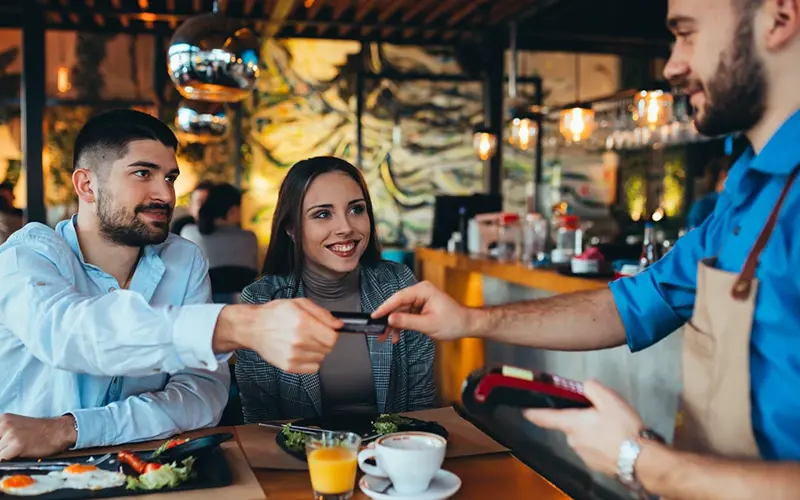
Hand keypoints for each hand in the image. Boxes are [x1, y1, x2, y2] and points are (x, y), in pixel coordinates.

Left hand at [0, 414, 76, 460]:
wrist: (59, 431)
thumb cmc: (40, 431)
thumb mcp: (16, 427)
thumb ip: (3, 434)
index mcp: (2, 419)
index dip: (0, 444)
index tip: (5, 446)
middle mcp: (4, 424)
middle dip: (2, 449)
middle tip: (12, 448)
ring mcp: (10, 434)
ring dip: (5, 455)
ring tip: (18, 451)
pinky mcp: (17, 445)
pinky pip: (2, 459)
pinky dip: (8, 460)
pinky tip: (18, 455)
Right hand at [246, 299, 341, 373]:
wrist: (254, 327)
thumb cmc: (275, 314)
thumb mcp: (300, 304)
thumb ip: (322, 314)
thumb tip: (338, 324)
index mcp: (303, 323)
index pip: (332, 337)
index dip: (332, 333)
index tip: (327, 331)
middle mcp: (299, 340)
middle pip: (328, 348)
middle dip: (323, 340)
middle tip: (312, 334)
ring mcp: (294, 355)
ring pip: (321, 358)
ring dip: (316, 351)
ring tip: (304, 342)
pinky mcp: (289, 366)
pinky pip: (313, 368)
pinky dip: (310, 361)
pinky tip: (301, 351)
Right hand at [371, 281, 470, 340]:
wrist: (466, 325)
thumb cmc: (454, 322)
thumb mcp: (428, 324)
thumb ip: (407, 322)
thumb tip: (391, 319)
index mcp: (423, 290)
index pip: (398, 297)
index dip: (385, 307)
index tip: (375, 316)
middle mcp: (420, 292)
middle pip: (398, 305)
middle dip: (388, 319)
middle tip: (379, 331)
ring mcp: (420, 300)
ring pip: (400, 311)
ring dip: (394, 324)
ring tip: (386, 337)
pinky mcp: (421, 307)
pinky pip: (406, 315)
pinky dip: (401, 325)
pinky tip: (397, 335)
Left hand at [523, 380, 643, 476]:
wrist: (641, 460)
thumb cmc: (624, 430)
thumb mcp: (610, 399)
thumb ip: (592, 388)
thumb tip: (585, 387)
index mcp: (572, 424)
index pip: (545, 417)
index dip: (533, 412)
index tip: (525, 410)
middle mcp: (573, 440)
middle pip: (570, 425)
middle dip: (581, 418)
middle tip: (600, 413)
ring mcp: (583, 454)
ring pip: (583, 437)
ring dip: (593, 431)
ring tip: (613, 428)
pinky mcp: (595, 465)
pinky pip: (594, 449)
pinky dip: (601, 444)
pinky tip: (616, 440)